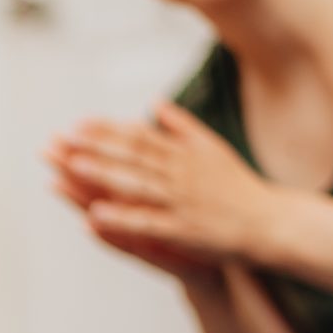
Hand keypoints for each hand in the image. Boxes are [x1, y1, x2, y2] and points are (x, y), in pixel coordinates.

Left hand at [50, 103, 276, 263]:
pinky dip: (122, 218)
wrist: (270, 222)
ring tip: (72, 167)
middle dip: (94, 147)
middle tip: (62, 139)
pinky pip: (148, 222)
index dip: (106, 131)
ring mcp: (182, 201)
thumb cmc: (240, 187)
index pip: (138, 137)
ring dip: (103, 175)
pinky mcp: (184, 230)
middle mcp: (180, 173)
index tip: (77, 125)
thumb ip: (182, 126)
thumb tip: (155, 103)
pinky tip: (95, 215)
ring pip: (136, 184)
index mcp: (184, 154)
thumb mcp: (212, 148)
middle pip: (132, 156)